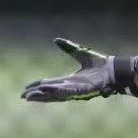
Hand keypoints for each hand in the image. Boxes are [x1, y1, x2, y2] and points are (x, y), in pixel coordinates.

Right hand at [21, 38, 137, 101]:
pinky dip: (56, 93)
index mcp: (69, 80)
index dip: (38, 86)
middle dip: (36, 95)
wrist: (114, 69)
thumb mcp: (80, 53)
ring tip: (30, 97)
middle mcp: (71, 88)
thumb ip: (68, 47)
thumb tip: (56, 40)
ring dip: (42, 97)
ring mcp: (76, 91)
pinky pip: (67, 93)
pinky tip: (47, 92)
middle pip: (49, 93)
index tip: (27, 87)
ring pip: (55, 95)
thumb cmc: (100, 64)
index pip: (50, 84)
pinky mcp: (83, 91)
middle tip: (23, 96)